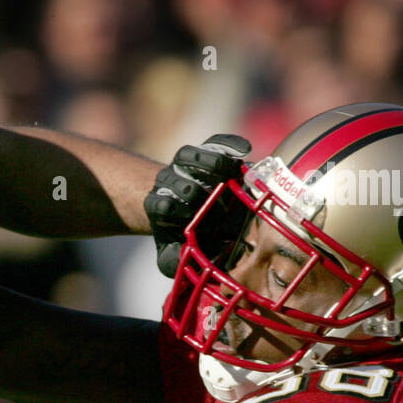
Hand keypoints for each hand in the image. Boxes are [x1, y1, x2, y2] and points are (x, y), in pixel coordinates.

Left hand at [145, 134, 250, 276]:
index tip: (190, 224)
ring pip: (188, 156)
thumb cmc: (188, 237)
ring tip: (232, 172)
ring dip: (209, 165)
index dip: (173, 213)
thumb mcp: (174, 253)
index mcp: (159, 207)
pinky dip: (230, 144)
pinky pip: (217, 143)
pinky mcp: (208, 150)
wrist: (199, 215)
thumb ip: (172, 259)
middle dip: (195, 194)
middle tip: (217, 207)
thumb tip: (180, 257)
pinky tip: (244, 152)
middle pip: (174, 181)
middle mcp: (169, 181)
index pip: (158, 206)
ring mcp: (186, 163)